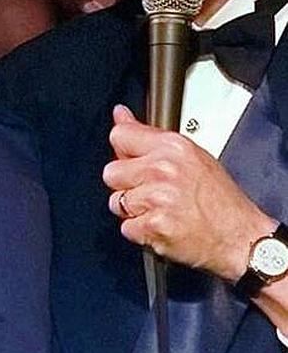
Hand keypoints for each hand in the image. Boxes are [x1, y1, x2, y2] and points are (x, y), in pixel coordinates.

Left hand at [103, 104, 274, 280]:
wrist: (242, 238)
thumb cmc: (221, 200)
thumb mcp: (191, 155)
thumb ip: (149, 136)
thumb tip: (120, 114)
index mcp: (173, 147)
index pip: (119, 136)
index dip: (123, 153)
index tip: (132, 161)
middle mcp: (163, 169)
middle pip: (111, 173)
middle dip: (126, 185)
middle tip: (152, 192)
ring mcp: (158, 198)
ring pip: (116, 202)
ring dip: (133, 210)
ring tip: (161, 210)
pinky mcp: (154, 226)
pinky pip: (127, 228)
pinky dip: (141, 232)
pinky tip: (163, 226)